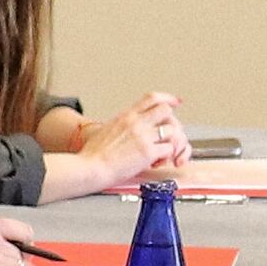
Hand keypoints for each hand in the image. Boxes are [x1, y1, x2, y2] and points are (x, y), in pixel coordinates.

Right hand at [66, 92, 186, 194]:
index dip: (167, 99)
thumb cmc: (94, 154)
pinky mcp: (148, 152)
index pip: (151, 98)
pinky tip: (157, 163)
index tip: (175, 102)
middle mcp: (136, 123)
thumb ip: (123, 126)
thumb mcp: (108, 129)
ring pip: (173, 130)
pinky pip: (169, 149)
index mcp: (126, 115)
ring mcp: (143, 136)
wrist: (90, 167)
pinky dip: (167, 157)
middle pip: (166, 111)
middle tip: (170, 136)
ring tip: (163, 154)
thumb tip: (130, 131)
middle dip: (173, 123)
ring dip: (172, 143)